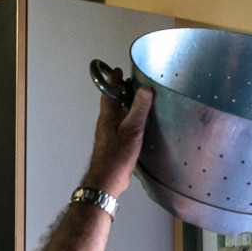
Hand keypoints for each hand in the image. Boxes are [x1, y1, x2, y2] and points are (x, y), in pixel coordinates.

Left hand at [85, 66, 152, 195]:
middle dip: (120, 91)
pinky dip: (128, 120)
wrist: (107, 180)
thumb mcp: (132, 130)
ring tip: (138, 100)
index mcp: (108, 116)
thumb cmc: (116, 156)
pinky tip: (138, 124)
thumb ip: (138, 110)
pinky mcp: (115, 144)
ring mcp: (109, 133)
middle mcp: (106, 122)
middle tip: (131, 83)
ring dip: (125, 106)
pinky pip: (121, 126)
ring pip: (117, 114)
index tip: (117, 70)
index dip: (113, 80)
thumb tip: (145, 89)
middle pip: (112, 102)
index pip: (109, 92)